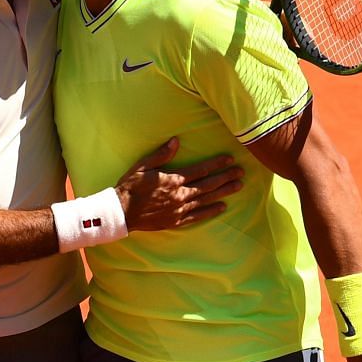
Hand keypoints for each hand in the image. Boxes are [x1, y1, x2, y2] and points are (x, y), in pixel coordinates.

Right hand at [114, 137, 245, 230]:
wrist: (120, 212)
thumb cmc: (130, 187)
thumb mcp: (143, 166)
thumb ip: (162, 154)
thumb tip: (177, 141)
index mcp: (173, 179)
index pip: (201, 170)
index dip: (217, 164)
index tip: (230, 160)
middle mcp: (180, 194)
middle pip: (208, 184)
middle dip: (226, 177)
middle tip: (241, 172)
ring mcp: (179, 209)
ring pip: (206, 199)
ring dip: (223, 192)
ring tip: (238, 186)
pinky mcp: (176, 221)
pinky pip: (197, 216)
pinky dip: (211, 211)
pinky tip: (222, 207)